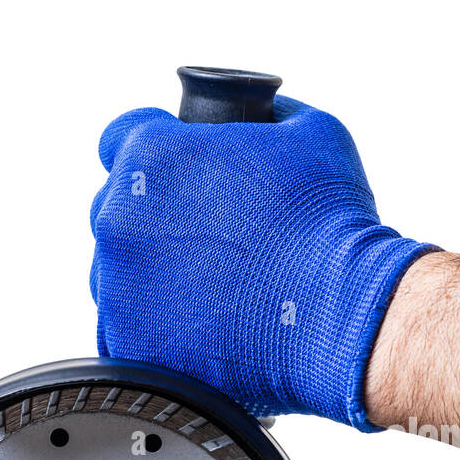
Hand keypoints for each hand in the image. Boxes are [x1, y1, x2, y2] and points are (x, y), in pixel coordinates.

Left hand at [91, 100, 434, 428]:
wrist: (343, 318)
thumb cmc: (332, 225)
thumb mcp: (316, 135)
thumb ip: (274, 116)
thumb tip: (267, 115)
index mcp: (151, 156)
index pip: (121, 138)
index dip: (155, 155)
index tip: (180, 176)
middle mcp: (118, 217)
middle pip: (117, 210)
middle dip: (154, 220)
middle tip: (208, 242)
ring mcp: (117, 286)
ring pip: (116, 275)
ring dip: (152, 278)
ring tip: (213, 294)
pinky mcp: (130, 344)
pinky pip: (127, 332)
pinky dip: (157, 332)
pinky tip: (203, 331)